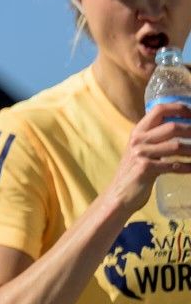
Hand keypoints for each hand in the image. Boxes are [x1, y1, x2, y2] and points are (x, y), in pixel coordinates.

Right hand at [105, 102, 190, 218]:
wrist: (120, 195)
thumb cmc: (135, 172)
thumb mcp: (141, 150)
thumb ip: (155, 139)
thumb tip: (182, 129)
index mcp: (138, 131)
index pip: (159, 109)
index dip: (179, 108)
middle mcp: (138, 139)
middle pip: (172, 126)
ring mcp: (141, 154)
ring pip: (176, 146)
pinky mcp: (146, 169)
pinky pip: (174, 165)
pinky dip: (188, 167)